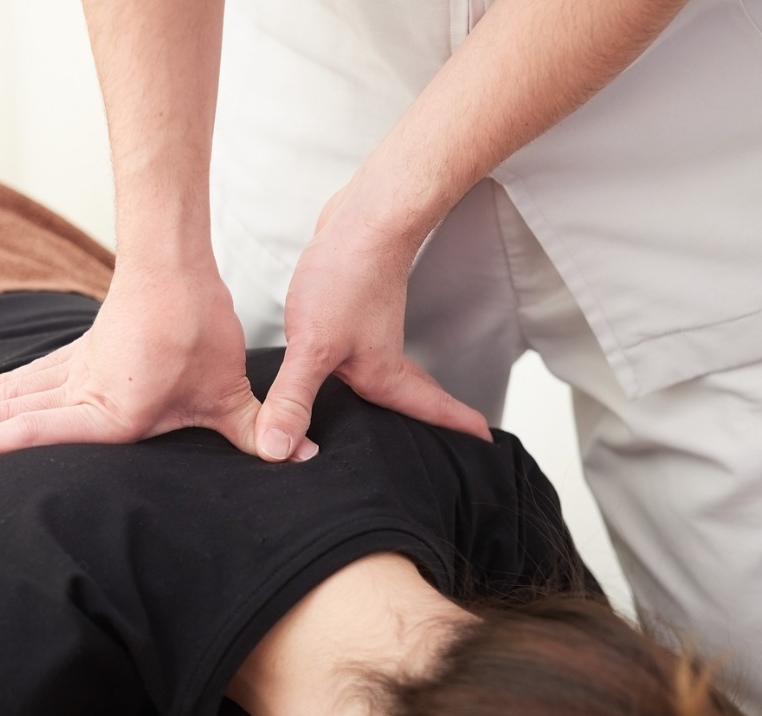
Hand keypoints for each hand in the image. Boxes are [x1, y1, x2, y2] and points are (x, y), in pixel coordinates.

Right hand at [0, 267, 315, 471]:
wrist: (176, 264)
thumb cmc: (200, 325)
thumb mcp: (228, 388)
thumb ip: (257, 427)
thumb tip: (300, 457)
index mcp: (111, 409)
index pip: (36, 431)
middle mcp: (80, 391)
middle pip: (6, 416)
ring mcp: (74, 371)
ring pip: (7, 396)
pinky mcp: (79, 357)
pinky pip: (26, 379)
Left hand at [253, 185, 488, 461]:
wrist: (363, 219)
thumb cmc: (347, 275)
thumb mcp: (313, 346)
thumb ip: (293, 399)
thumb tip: (277, 450)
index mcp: (382, 375)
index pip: (428, 411)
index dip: (455, 430)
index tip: (484, 445)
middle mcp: (382, 358)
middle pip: (418, 398)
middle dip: (437, 420)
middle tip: (461, 436)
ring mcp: (371, 334)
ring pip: (395, 376)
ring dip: (407, 395)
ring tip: (412, 413)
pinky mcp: (354, 313)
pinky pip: (367, 353)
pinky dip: (372, 369)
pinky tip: (352, 367)